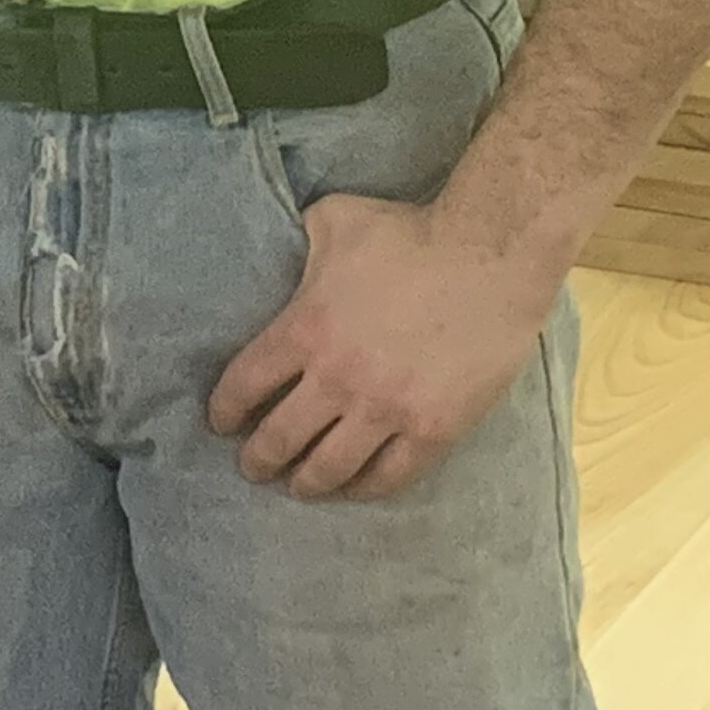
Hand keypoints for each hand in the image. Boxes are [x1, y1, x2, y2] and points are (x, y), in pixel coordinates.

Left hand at [207, 192, 560, 499]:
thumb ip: (299, 241)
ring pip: (330, 467)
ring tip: (298, 487)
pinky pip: (390, 476)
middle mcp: (336, 379)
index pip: (244, 384)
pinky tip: (354, 488)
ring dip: (306, 483)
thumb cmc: (410, 233)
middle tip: (253, 467)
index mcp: (304, 329)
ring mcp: (385, 410)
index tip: (221, 424)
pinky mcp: (432, 430)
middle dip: (258, 459)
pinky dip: (364, 488)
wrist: (489, 258)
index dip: (226, 410)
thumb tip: (284, 244)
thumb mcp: (333, 220)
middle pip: (280, 437)